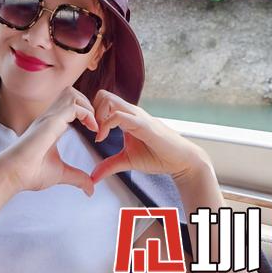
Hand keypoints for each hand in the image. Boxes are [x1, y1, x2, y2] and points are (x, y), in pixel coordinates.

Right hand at [0, 86, 98, 196]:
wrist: (12, 174)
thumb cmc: (30, 173)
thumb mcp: (60, 173)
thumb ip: (77, 178)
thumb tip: (90, 189)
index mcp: (51, 125)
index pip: (70, 105)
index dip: (86, 112)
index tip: (95, 130)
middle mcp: (50, 117)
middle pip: (72, 93)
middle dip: (89, 104)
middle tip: (97, 124)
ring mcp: (49, 117)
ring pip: (72, 94)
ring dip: (88, 106)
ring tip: (95, 125)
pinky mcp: (51, 121)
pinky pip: (74, 106)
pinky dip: (87, 114)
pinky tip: (92, 129)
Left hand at [90, 89, 209, 184]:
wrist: (180, 160)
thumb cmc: (157, 156)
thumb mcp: (127, 161)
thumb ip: (109, 166)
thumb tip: (93, 177)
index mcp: (127, 116)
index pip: (104, 101)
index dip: (92, 114)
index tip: (91, 132)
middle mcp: (131, 112)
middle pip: (104, 95)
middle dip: (91, 111)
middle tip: (92, 130)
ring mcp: (137, 116)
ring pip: (109, 100)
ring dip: (97, 116)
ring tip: (98, 135)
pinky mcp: (143, 124)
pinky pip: (119, 116)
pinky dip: (105, 125)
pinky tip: (102, 139)